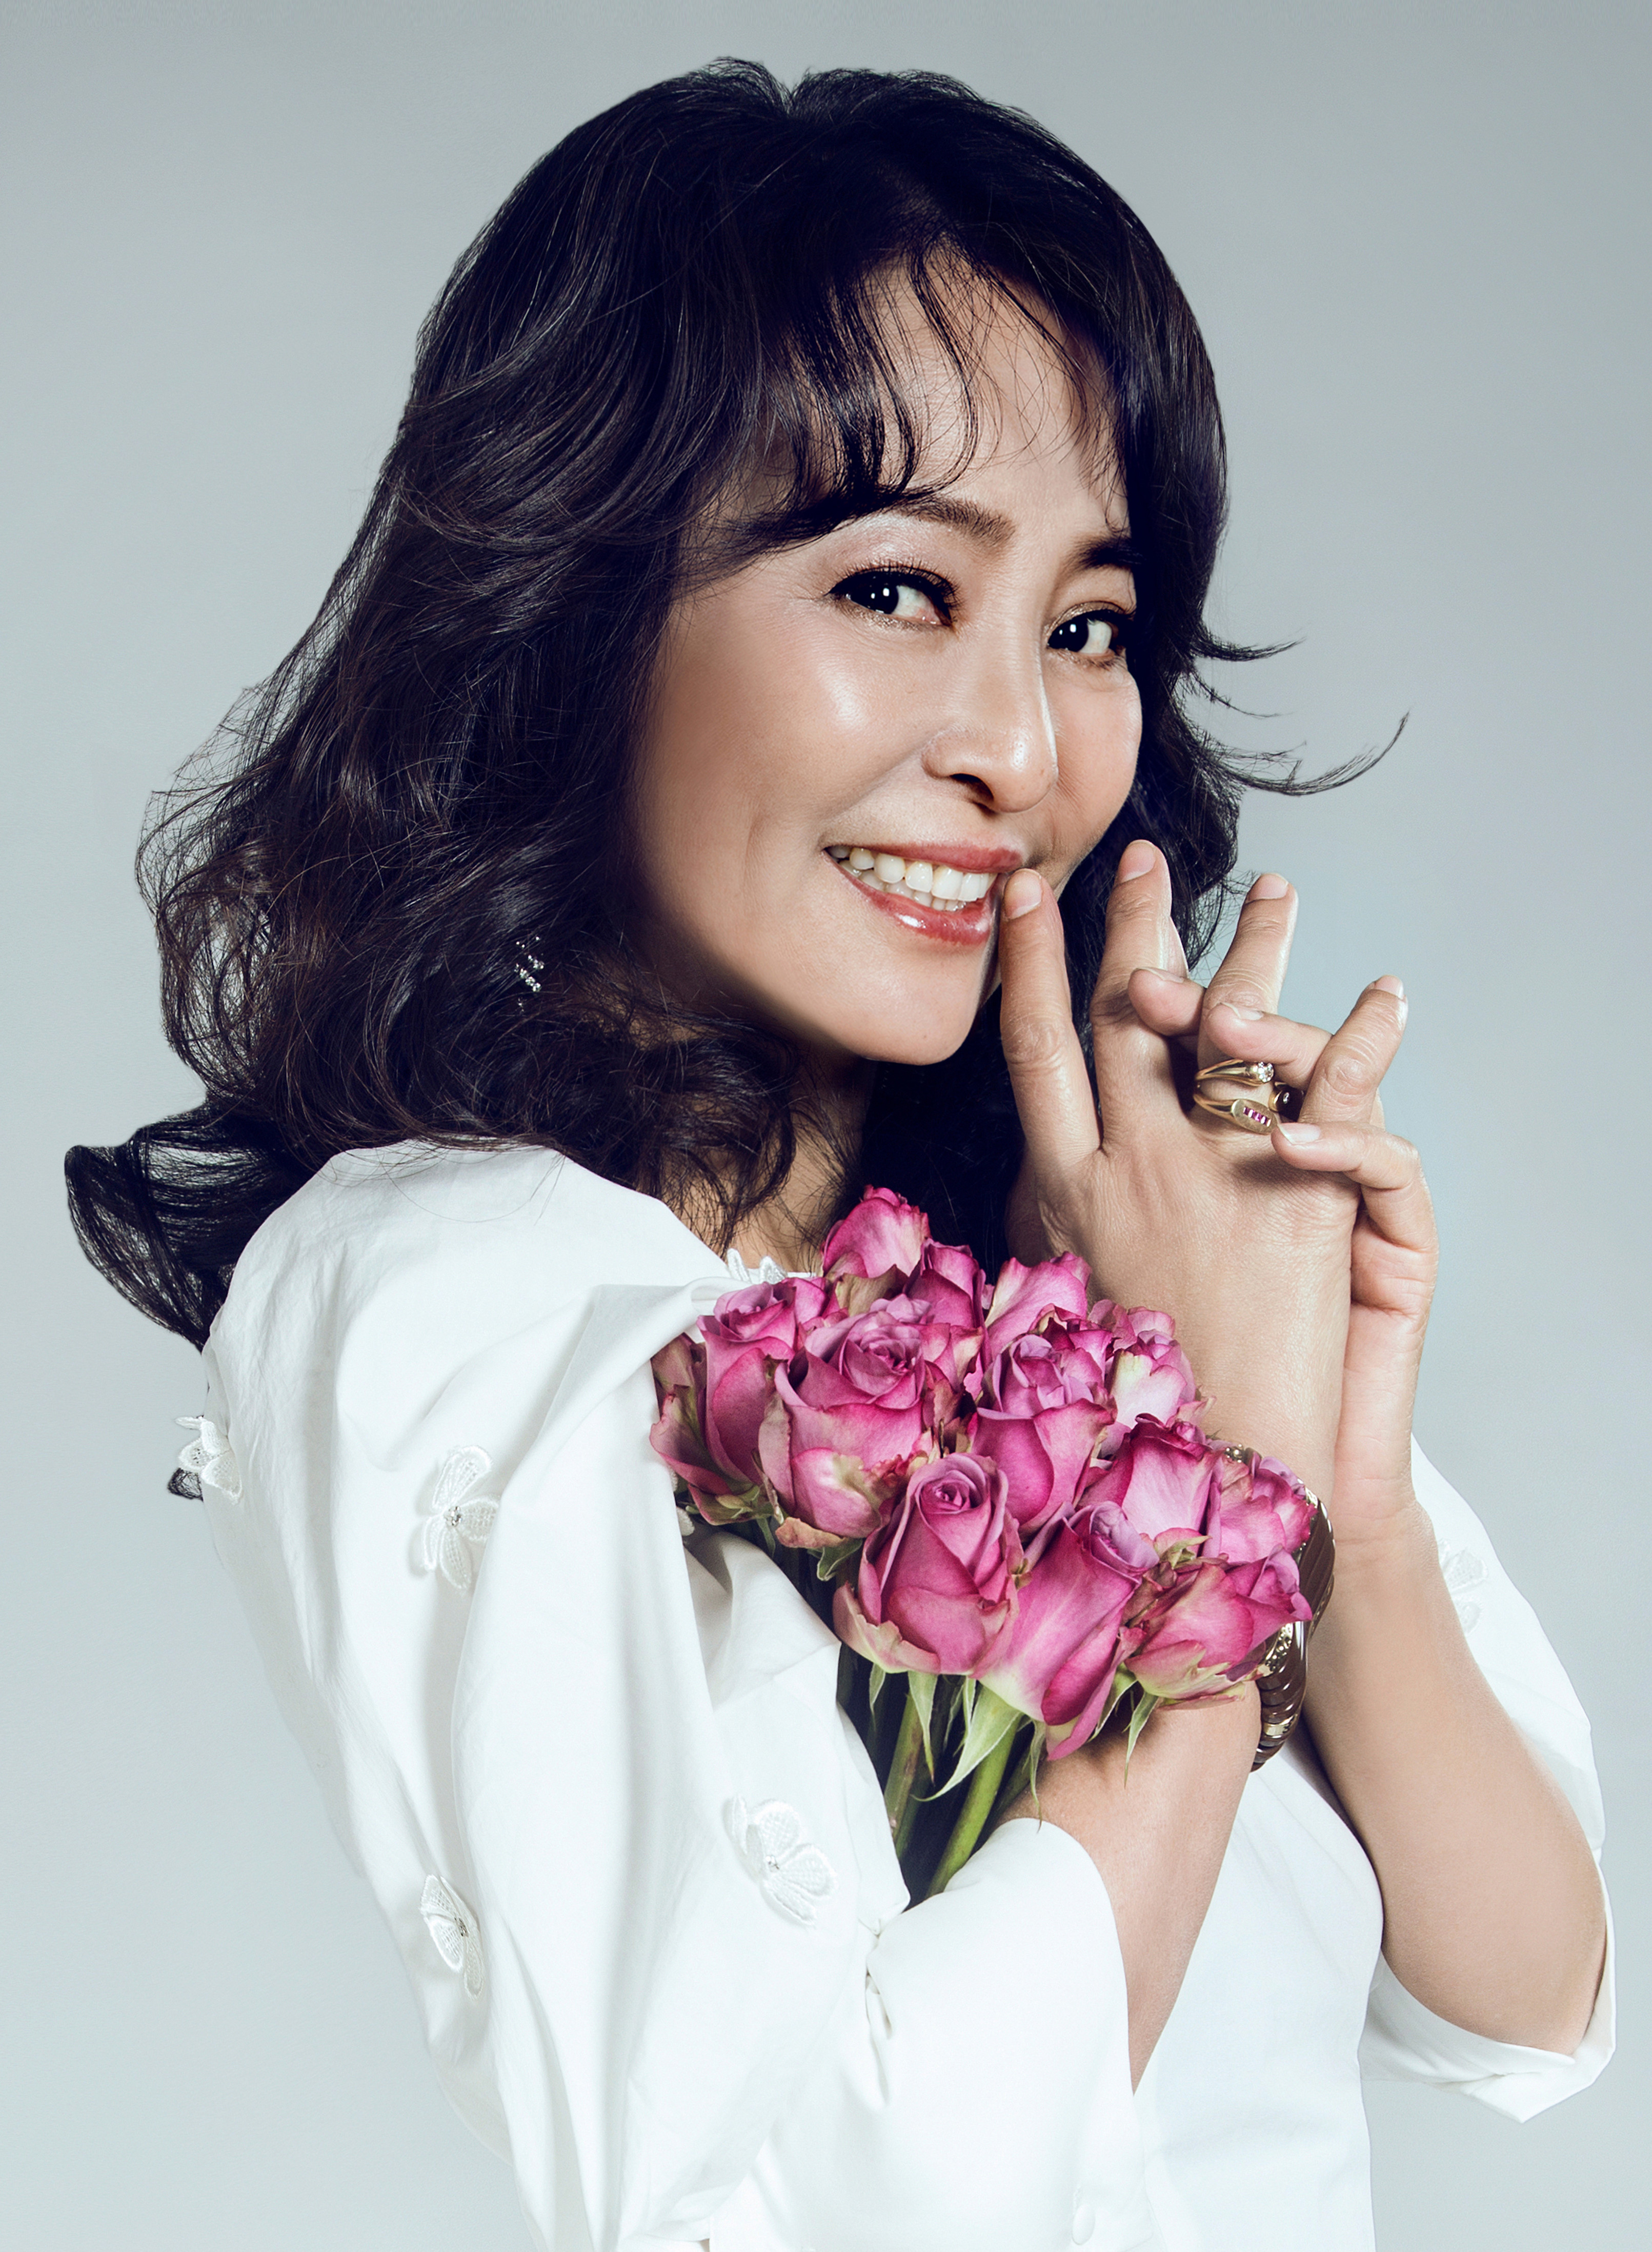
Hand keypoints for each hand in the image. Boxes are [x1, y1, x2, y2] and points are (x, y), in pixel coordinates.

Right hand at [997, 840, 1434, 1515]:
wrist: (1205, 1466)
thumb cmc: (1122, 1392)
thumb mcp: (1053, 1291)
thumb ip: (1043, 1217)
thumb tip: (1033, 1163)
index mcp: (1060, 1187)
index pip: (1033, 1047)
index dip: (1029, 962)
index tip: (1025, 892)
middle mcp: (1129, 1163)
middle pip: (1126, 1015)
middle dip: (1133, 926)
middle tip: (1143, 856)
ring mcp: (1213, 1172)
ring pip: (1231, 1031)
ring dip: (1254, 950)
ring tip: (1276, 889)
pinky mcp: (1294, 1194)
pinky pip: (1334, 1087)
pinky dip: (1366, 1035)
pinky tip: (1389, 991)